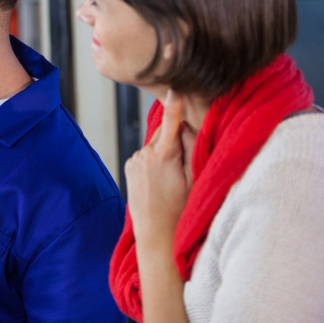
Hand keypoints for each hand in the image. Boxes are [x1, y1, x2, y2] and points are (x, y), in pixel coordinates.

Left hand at [125, 90, 195, 250]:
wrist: (156, 234)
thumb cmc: (182, 209)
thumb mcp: (195, 180)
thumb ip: (190, 150)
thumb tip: (185, 128)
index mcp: (164, 155)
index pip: (171, 123)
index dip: (174, 105)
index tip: (174, 88)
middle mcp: (145, 154)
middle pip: (164, 134)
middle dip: (175, 140)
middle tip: (184, 164)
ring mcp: (134, 160)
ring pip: (155, 145)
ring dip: (164, 153)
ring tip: (170, 179)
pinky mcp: (128, 167)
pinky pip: (145, 156)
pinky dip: (153, 161)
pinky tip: (158, 181)